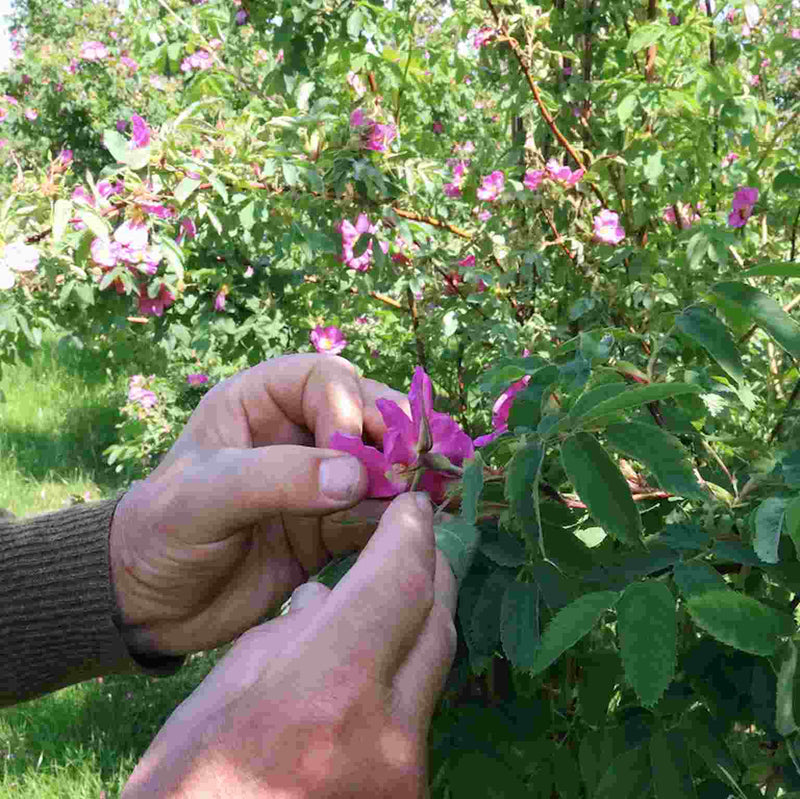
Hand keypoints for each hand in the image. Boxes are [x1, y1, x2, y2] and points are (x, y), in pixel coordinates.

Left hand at [110, 354, 408, 656]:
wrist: (152, 606)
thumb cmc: (160, 534)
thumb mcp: (202, 498)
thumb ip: (275, 479)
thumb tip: (357, 477)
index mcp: (258, 403)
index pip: (324, 378)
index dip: (347, 407)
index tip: (350, 452)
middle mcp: (297, 433)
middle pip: (366, 414)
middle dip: (395, 437)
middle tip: (416, 469)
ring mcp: (318, 480)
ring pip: (381, 463)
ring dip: (408, 478)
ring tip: (430, 496)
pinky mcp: (331, 526)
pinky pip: (377, 514)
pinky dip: (399, 520)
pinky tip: (416, 529)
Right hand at [121, 493, 457, 798]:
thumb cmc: (191, 778)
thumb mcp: (229, 684)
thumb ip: (295, 630)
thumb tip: (330, 596)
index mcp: (328, 689)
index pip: (399, 583)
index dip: (412, 534)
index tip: (415, 505)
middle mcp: (385, 733)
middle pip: (435, 620)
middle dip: (431, 566)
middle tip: (419, 535)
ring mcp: (405, 772)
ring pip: (436, 665)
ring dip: (423, 616)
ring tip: (404, 582)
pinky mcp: (409, 793)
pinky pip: (420, 710)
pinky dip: (407, 668)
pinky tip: (382, 653)